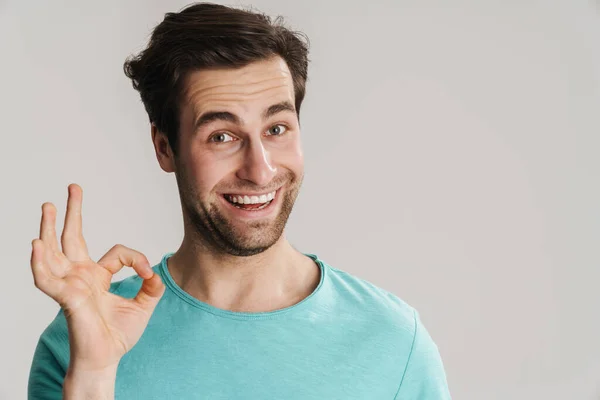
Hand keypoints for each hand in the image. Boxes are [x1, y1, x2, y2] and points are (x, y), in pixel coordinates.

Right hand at [30, 183, 164, 371]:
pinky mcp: (66, 299)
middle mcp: (81, 277)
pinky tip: (36, 245)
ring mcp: (71, 286)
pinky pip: (48, 280)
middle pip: (72, 238)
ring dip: (49, 229)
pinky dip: (40, 263)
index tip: (146, 271)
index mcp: (97, 276)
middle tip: (73, 188)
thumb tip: (155, 270)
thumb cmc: (119, 335)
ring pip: (54, 252)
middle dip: (73, 213)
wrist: (107, 360)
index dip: (136, 258)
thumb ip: (151, 286)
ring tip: (48, 206)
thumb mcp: (143, 305)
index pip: (117, 253)